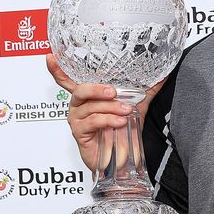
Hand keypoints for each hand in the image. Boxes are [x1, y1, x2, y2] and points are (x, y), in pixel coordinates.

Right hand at [46, 54, 165, 170]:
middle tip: (114, 92)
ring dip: (110, 107)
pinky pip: (92, 122)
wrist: (124, 156)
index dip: (58, 69)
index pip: (68, 80)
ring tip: (126, 111)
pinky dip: (107, 120)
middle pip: (80, 90)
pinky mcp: (80, 134)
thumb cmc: (123, 130)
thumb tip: (162, 75)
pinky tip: (119, 121)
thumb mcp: (135, 105)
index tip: (50, 56)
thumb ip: (146, 90)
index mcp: (87, 96)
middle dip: (97, 89)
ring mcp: (77, 120)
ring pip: (90, 106)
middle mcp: (78, 106)